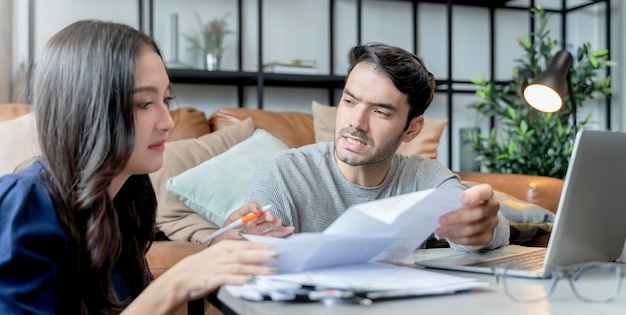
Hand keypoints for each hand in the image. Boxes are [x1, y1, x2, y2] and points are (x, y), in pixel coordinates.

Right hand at [141, 240, 278, 308]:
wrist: (181, 278)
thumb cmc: (202, 266)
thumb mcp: (218, 254)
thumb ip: (235, 253)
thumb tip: (255, 254)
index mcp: (225, 247)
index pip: (247, 244)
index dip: (262, 245)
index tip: (277, 246)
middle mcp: (223, 255)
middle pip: (246, 253)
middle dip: (263, 254)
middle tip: (278, 255)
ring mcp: (219, 267)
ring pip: (242, 266)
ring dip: (258, 268)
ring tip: (272, 270)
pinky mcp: (215, 279)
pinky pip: (230, 278)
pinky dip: (241, 279)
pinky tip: (252, 280)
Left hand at [211, 202, 293, 243]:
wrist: (223, 250)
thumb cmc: (223, 240)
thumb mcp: (224, 234)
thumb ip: (231, 232)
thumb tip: (241, 232)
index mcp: (241, 215)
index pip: (250, 206)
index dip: (254, 207)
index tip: (256, 211)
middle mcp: (251, 220)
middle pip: (262, 214)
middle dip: (267, 215)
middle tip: (270, 218)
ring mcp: (257, 229)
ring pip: (269, 224)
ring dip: (275, 222)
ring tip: (280, 223)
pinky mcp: (261, 238)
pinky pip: (272, 234)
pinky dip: (281, 232)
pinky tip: (289, 229)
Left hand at [435, 184, 499, 248]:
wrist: (479, 217)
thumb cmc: (466, 204)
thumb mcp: (461, 196)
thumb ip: (454, 199)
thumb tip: (437, 205)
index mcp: (486, 193)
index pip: (485, 191)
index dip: (475, 195)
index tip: (462, 200)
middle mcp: (492, 207)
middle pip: (479, 213)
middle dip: (458, 217)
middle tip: (441, 220)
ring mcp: (491, 223)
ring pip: (474, 229)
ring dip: (454, 231)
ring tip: (440, 230)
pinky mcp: (487, 237)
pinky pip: (472, 240)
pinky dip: (458, 239)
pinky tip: (449, 236)